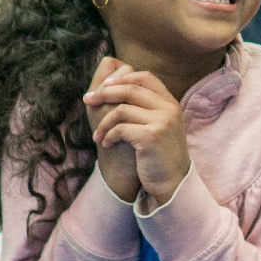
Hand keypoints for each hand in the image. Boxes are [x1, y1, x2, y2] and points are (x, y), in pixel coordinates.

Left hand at [83, 64, 189, 201]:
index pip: (146, 77)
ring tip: (98, 135)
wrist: (173, 183)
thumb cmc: (159, 155)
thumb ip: (145, 108)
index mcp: (170, 103)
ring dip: (103, 123)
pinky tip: (106, 144)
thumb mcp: (158, 126)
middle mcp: (169, 109)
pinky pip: (120, 129)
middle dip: (104, 93)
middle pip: (130, 89)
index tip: (104, 86)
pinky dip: (108, 136)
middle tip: (88, 101)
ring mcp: (162, 122)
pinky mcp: (151, 136)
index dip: (123, 77)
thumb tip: (114, 89)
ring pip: (121, 110)